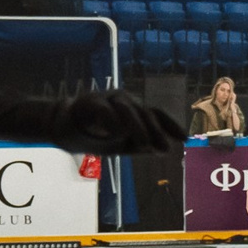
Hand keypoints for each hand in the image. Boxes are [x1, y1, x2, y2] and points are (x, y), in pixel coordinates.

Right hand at [49, 91, 184, 154]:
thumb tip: (162, 149)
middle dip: (155, 131)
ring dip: (137, 126)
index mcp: (132, 110)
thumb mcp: (119, 146)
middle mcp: (123, 101)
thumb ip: (138, 146)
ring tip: (145, 142)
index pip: (156, 114)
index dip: (171, 125)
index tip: (184, 138)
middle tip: (164, 148)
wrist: (62, 128)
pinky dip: (111, 120)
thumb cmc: (93, 135)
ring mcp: (107, 99)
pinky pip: (103, 109)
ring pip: (127, 108)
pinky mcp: (89, 101)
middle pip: (144, 111)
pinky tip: (118, 133)